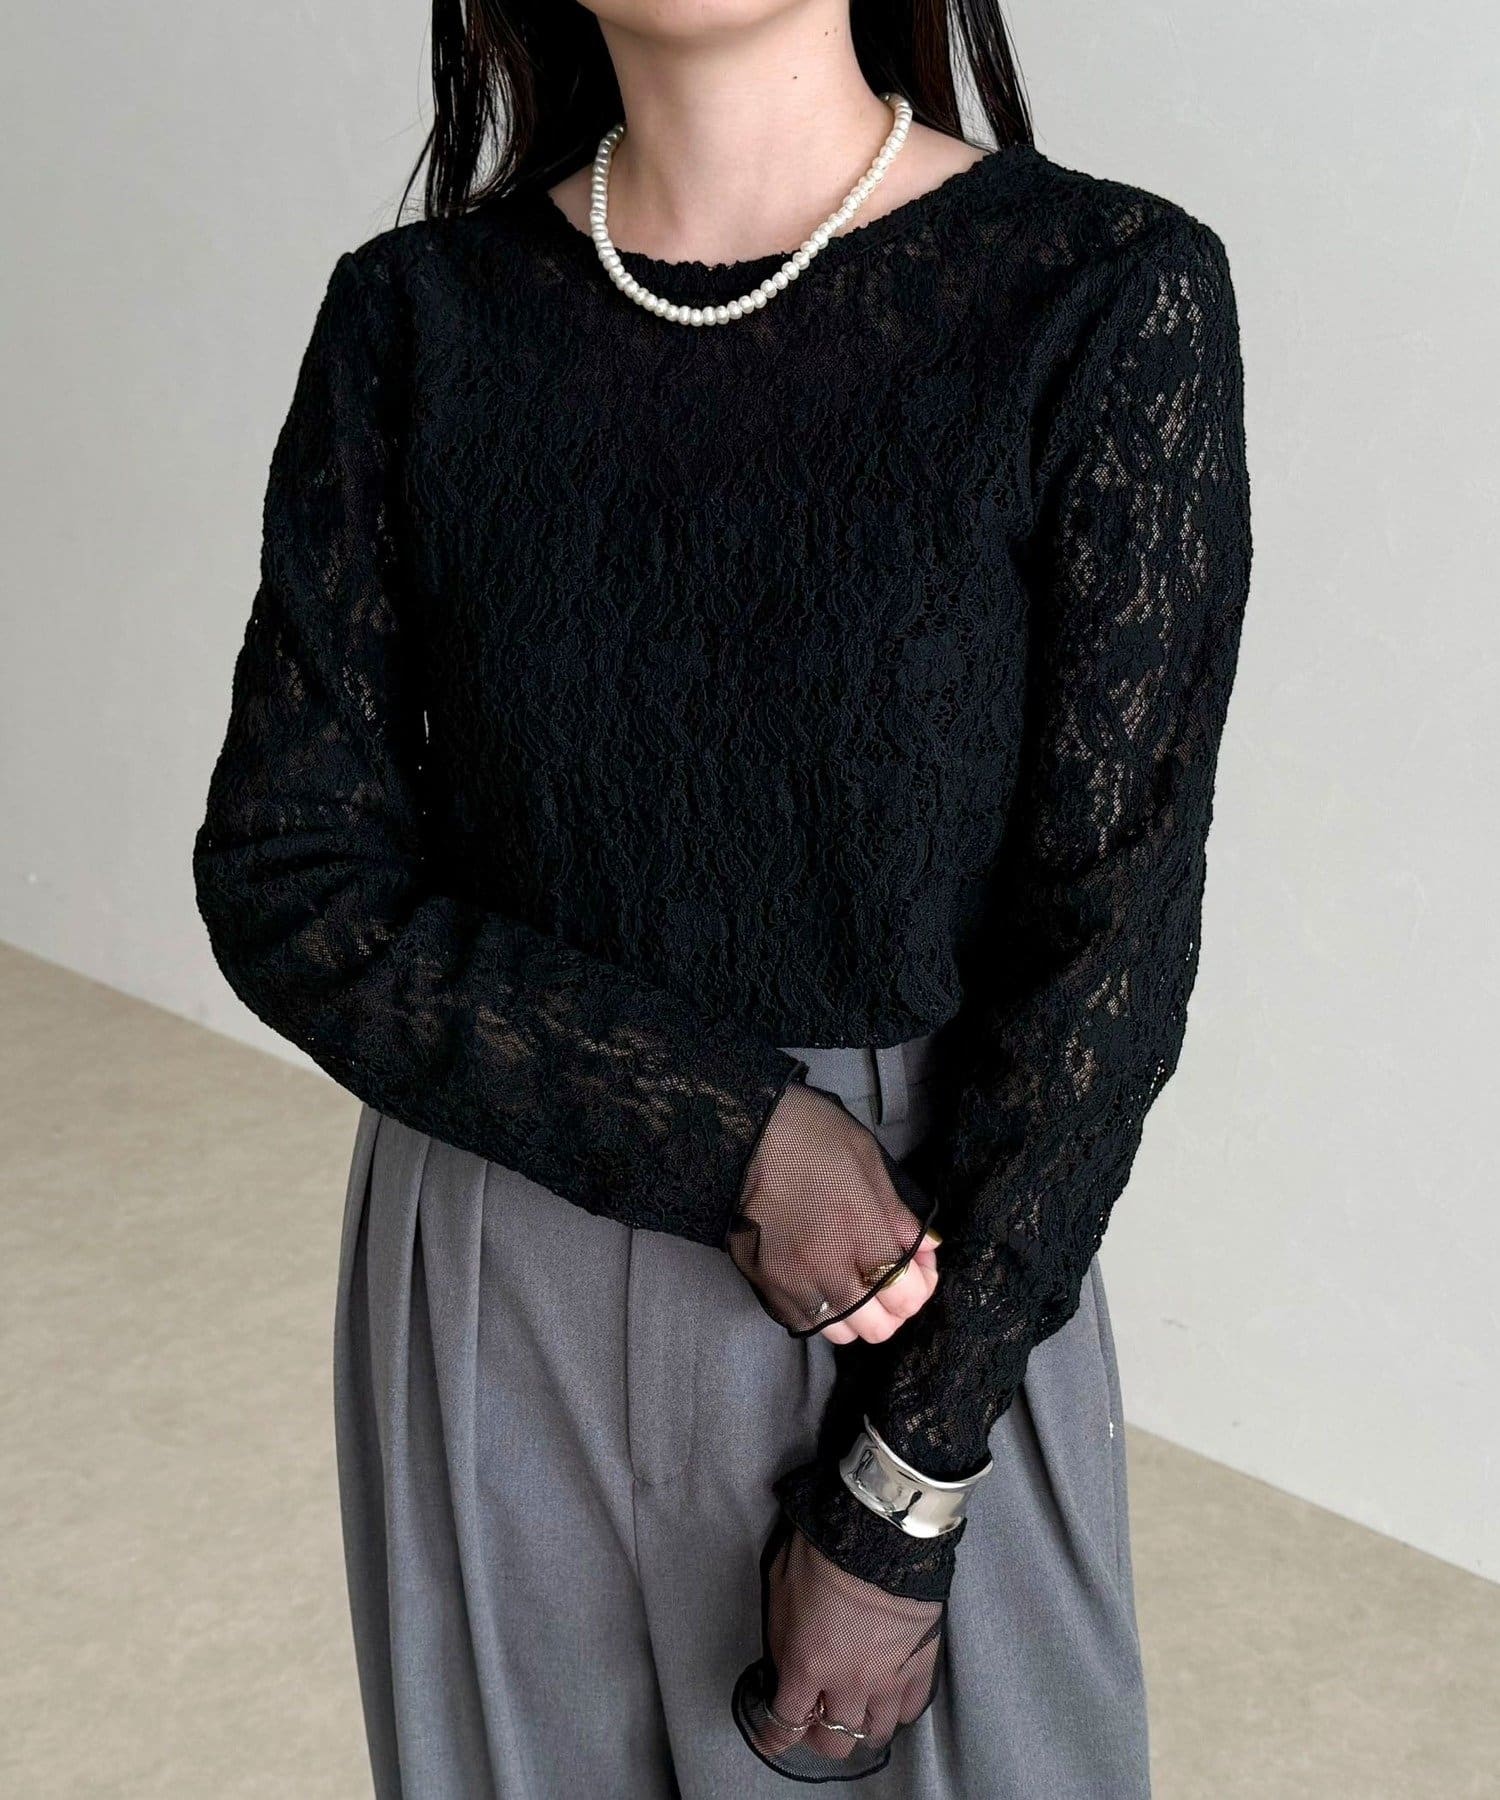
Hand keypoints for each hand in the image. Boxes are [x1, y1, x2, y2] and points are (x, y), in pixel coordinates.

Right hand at [730, 1080, 939, 1339]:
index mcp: (860, 1230)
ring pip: (839, 1332)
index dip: (922, 1284)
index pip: (907, 1295)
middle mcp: (827, 1267)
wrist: (741, 1136)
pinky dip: (820, 1314)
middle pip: (876, 1327)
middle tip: (890, 1279)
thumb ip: (898, 1214)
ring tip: (855, 1284)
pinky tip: (822, 1286)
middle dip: (893, 1307)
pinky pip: (802, 1324)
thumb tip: (926, 1250)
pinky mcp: (764, 1284)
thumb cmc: (811, 1136)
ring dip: (856, 1315)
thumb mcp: (868, 1162)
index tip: (919, 1265)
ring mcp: (792, 1281)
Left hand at [752, 1525, 941, 1766]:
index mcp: (806, 1665)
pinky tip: (888, 1698)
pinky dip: (896, 1710)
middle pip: (834, 1741)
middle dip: (820, 1736)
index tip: (772, 1740)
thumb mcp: (780, 1586)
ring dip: (860, 1726)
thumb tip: (785, 1662)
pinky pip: (910, 1710)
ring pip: (875, 1734)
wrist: (881, 1530)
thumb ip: (782, 1635)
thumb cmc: (822, 1549)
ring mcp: (888, 1679)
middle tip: (816, 1720)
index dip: (776, 1737)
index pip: (786, 1723)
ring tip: (856, 1710)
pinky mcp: (921, 1666)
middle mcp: (848, 1684)